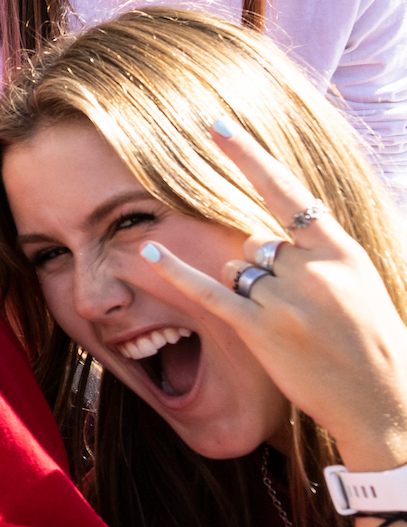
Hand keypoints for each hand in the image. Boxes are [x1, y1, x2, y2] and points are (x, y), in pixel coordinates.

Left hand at [137, 124, 406, 471]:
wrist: (386, 402)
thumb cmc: (372, 340)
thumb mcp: (359, 280)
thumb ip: (318, 248)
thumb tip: (277, 221)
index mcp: (340, 251)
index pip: (287, 192)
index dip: (249, 157)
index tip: (217, 125)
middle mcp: (311, 269)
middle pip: (254, 241)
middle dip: (263, 266)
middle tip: (299, 306)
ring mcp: (284, 300)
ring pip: (236, 268)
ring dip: (249, 290)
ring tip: (290, 325)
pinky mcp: (259, 330)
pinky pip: (206, 291)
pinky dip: (174, 272)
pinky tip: (144, 253)